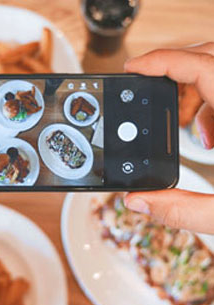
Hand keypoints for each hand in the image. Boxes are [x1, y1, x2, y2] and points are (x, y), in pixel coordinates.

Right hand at [123, 42, 213, 233]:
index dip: (160, 61)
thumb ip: (183, 210)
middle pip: (208, 58)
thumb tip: (138, 201)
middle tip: (152, 98)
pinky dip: (211, 106)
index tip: (134, 67)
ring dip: (193, 93)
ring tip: (189, 128)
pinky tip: (211, 138)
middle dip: (173, 75)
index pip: (201, 66)